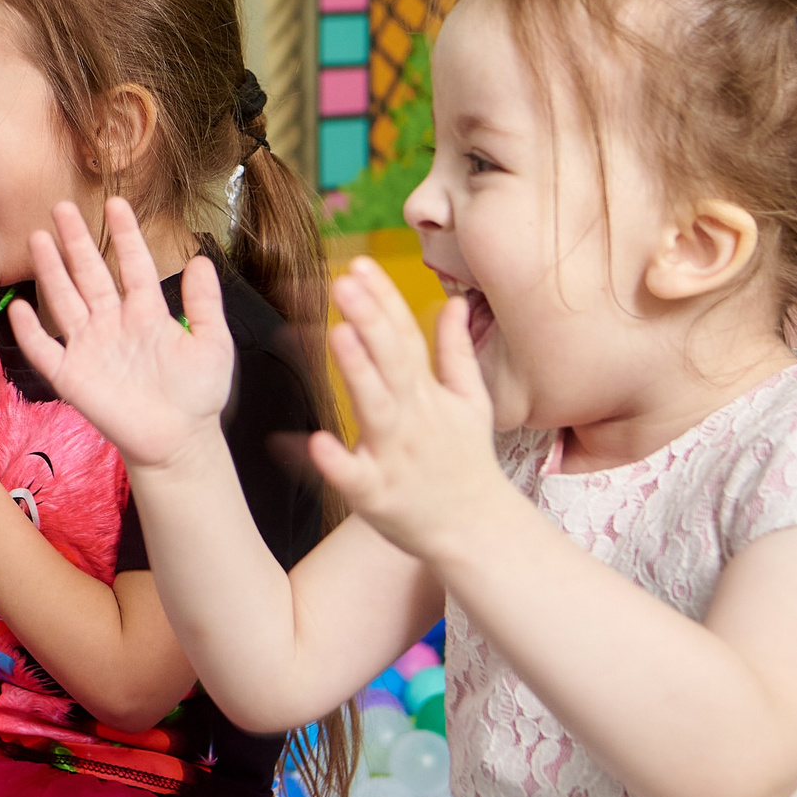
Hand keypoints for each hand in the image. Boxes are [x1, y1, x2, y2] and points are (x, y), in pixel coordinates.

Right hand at [8, 198, 233, 471]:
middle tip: (61, 207)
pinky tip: (18, 307)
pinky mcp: (71, 377)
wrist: (178, 442)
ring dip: (51, 271)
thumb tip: (202, 260)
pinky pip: (45, 350)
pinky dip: (29, 331)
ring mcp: (89, 348)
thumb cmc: (197, 396)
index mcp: (146, 313)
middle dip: (75, 241)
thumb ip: (204, 304)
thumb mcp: (212, 344)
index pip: (132, 265)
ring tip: (39, 239)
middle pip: (89, 274)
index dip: (124, 235)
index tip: (117, 204)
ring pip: (64, 301)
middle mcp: (113, 323)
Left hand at [308, 256, 514, 563]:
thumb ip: (456, 351)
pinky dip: (338, 462)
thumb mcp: (472, 403)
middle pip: (393, 362)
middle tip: (343, 283)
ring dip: (359, 371)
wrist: (479, 532)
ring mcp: (397, 457)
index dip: (383, 301)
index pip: (406, 337)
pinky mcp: (379, 497)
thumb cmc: (467, 463)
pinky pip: (356, 478)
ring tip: (339, 334)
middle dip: (370, 320)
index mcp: (429, 395)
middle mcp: (414, 419)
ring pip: (376, 409)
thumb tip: (454, 302)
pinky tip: (316, 443)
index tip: (359, 265)